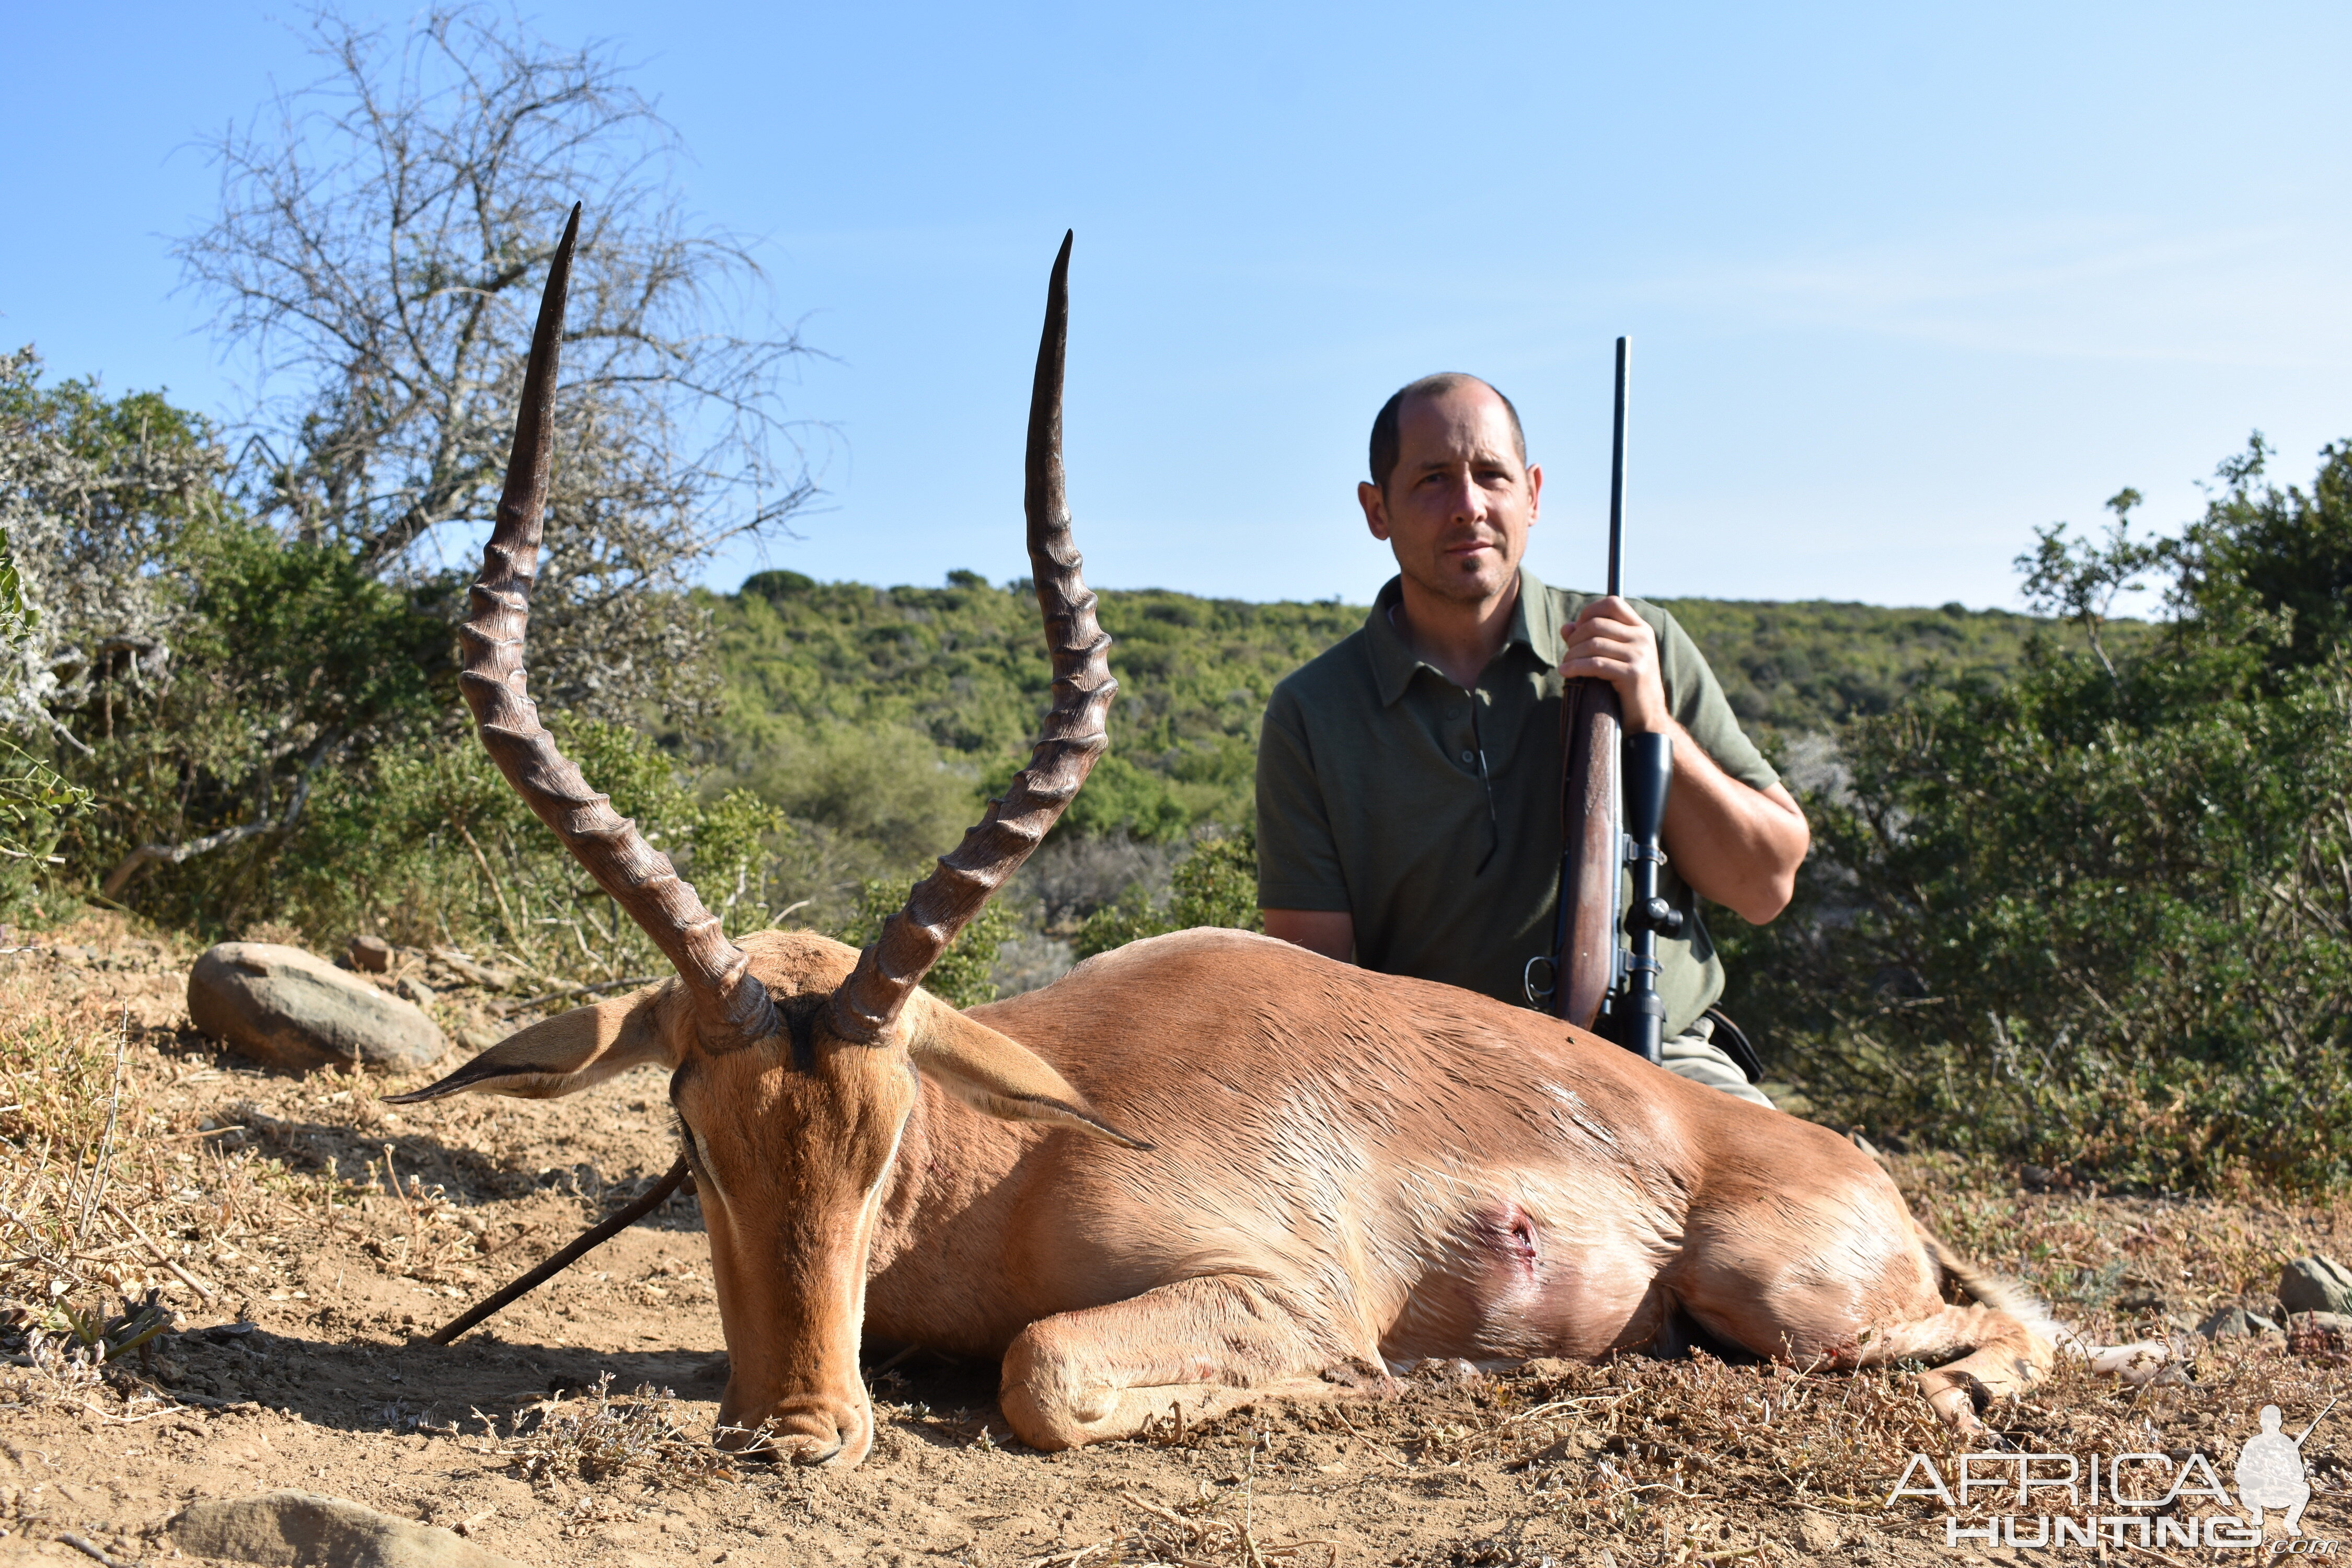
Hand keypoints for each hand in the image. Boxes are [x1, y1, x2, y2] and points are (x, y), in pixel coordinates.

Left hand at [1560, 597, 1668, 731]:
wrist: (1648, 718)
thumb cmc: (1626, 687)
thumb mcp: (1612, 658)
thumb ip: (1592, 639)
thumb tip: (1566, 627)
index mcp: (1641, 629)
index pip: (1613, 603)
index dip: (1589, 612)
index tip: (1577, 629)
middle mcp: (1643, 638)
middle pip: (1597, 624)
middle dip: (1575, 638)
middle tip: (1568, 653)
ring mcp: (1640, 655)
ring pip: (1593, 643)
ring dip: (1572, 654)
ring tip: (1565, 664)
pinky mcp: (1633, 674)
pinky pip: (1595, 664)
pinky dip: (1575, 667)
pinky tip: (1565, 672)